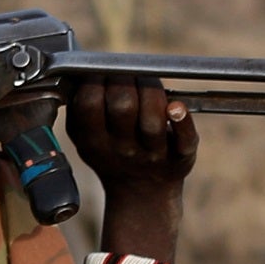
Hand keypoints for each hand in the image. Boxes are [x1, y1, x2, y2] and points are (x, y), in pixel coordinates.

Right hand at [67, 76, 197, 195]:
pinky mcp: (180, 157)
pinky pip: (184, 138)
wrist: (140, 193)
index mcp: (93, 143)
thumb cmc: (113, 151)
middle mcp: (121, 151)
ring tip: (148, 84)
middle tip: (128, 75)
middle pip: (122, 106)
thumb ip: (80, 109)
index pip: (88, 103)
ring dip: (152, 91)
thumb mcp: (87, 138)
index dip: (96, 79)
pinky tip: (176, 106)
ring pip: (152, 118)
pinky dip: (182, 120)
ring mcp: (152, 155)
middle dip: (126, 80)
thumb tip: (83, 70)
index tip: (102, 73)